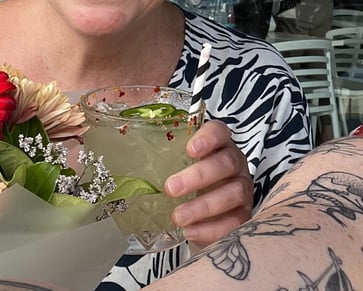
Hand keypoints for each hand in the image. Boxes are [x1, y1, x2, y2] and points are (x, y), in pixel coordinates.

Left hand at [163, 120, 252, 247]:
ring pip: (233, 193)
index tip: (190, 149)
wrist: (201, 220)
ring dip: (204, 205)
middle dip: (199, 175)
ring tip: (178, 216)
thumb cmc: (186, 189)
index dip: (209, 137)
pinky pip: (235, 222)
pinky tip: (190, 231)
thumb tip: (118, 164)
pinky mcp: (244, 216)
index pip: (219, 131)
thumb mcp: (173, 171)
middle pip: (226, 162)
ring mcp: (242, 190)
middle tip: (171, 188)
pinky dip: (211, 228)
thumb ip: (159, 163)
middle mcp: (234, 165)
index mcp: (218, 147)